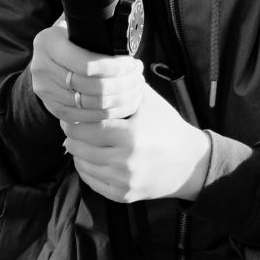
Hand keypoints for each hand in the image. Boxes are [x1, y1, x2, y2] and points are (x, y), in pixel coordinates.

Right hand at [28, 22, 147, 124]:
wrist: (45, 56)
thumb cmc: (68, 37)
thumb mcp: (73, 24)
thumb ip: (90, 22)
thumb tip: (118, 17)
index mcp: (48, 43)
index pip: (88, 64)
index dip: (115, 67)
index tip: (132, 63)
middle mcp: (41, 68)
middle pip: (92, 86)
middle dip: (122, 83)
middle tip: (138, 76)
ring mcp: (45, 90)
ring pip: (91, 104)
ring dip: (120, 99)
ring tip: (135, 89)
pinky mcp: (52, 107)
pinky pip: (85, 117)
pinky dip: (108, 114)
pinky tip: (124, 105)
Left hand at [62, 96, 212, 202]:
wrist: (190, 164)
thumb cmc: (168, 127)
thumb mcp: (151, 102)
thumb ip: (126, 85)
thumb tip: (104, 63)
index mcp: (131, 135)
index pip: (88, 127)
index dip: (74, 120)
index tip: (70, 114)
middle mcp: (126, 160)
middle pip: (81, 147)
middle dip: (71, 135)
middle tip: (70, 126)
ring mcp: (125, 181)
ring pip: (83, 165)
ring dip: (76, 152)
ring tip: (77, 140)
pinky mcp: (124, 195)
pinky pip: (93, 182)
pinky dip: (86, 169)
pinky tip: (88, 157)